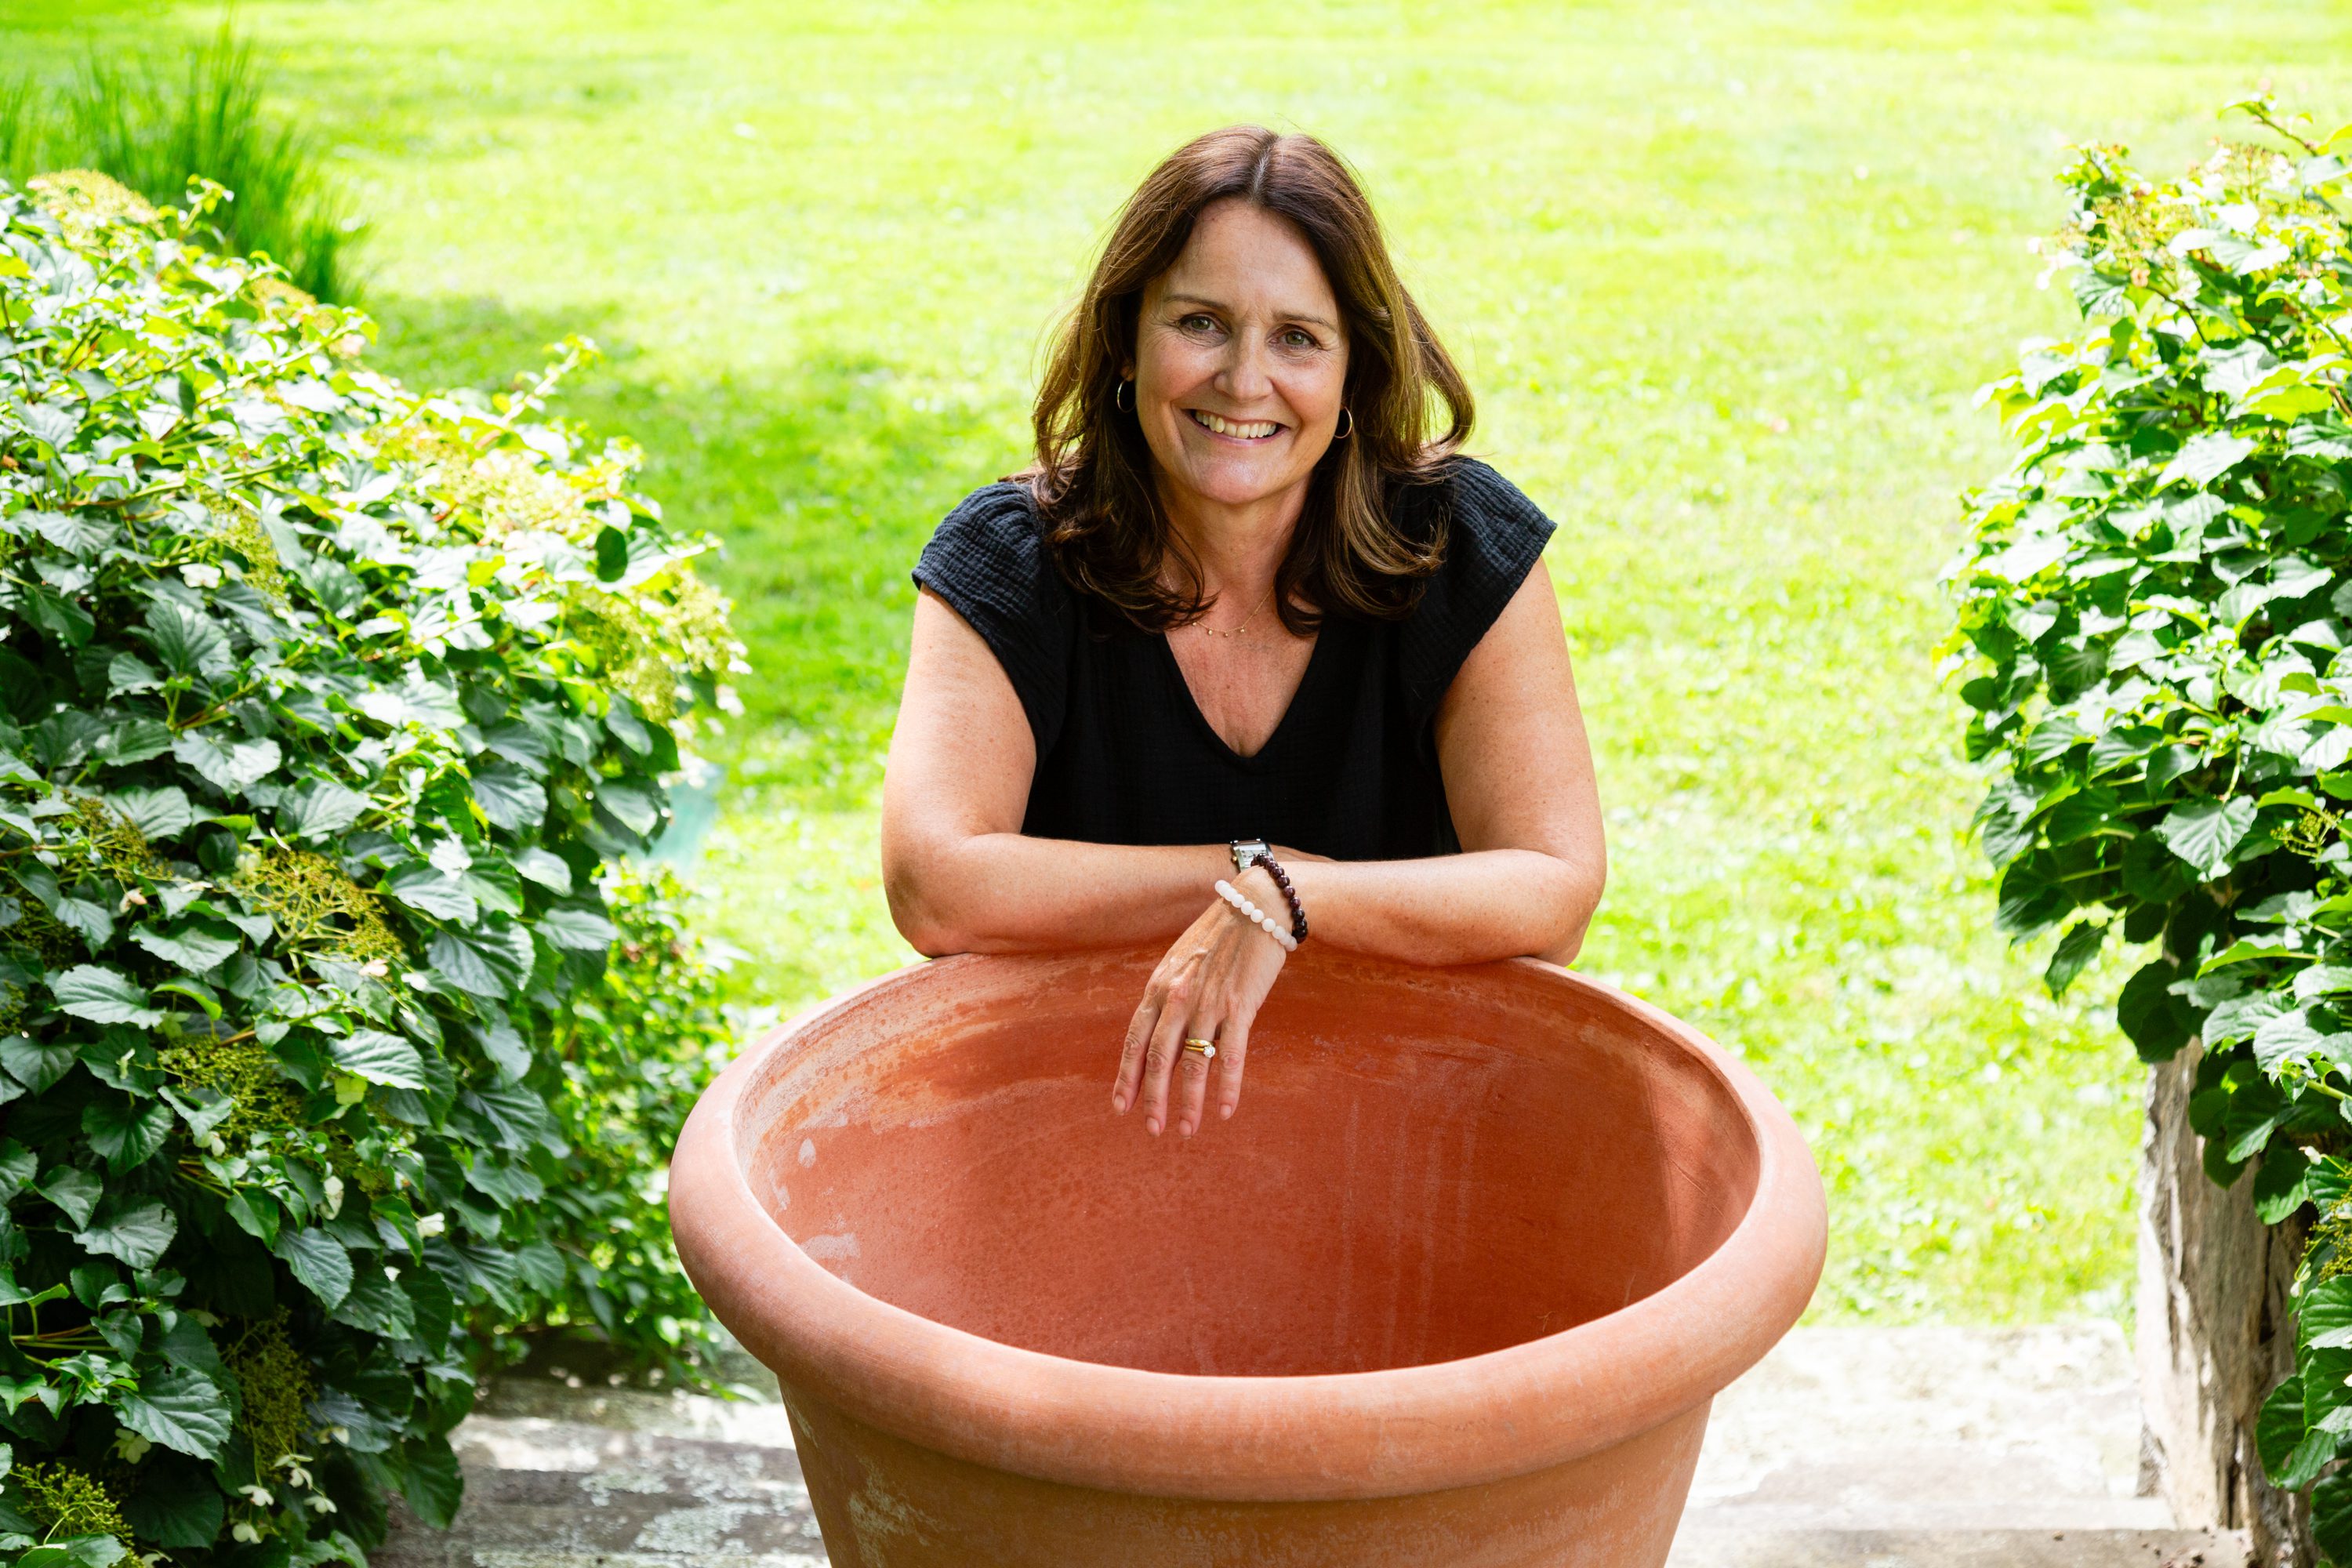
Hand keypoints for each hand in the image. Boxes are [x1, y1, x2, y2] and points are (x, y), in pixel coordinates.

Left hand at [1112, 866, 1289, 1136]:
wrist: (1256, 907)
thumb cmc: (1220, 935)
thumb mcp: (1181, 962)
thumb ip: (1168, 997)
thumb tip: (1162, 1035)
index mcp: (1159, 986)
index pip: (1136, 1039)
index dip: (1126, 1075)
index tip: (1120, 1106)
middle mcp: (1178, 997)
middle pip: (1159, 1057)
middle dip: (1152, 1098)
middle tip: (1151, 1129)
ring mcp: (1208, 1003)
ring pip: (1193, 1063)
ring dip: (1188, 1101)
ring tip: (1186, 1130)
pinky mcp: (1240, 1006)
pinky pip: (1231, 1055)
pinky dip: (1226, 1086)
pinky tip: (1224, 1111)